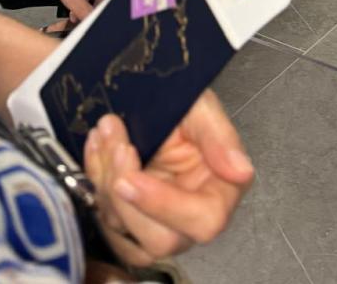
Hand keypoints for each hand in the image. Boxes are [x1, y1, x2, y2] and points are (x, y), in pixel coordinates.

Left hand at [84, 93, 253, 264]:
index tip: (131, 178)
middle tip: (118, 144)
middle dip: (127, 193)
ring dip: (106, 179)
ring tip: (108, 132)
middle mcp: (190, 217)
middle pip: (158, 238)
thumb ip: (220, 137)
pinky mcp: (130, 220)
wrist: (156, 98)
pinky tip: (98, 148)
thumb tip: (241, 170)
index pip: (203, 221)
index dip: (163, 205)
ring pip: (125, 228)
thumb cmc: (184, 103)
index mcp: (221, 193)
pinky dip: (95, 182)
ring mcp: (157, 222)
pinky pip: (105, 219)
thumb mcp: (203, 108)